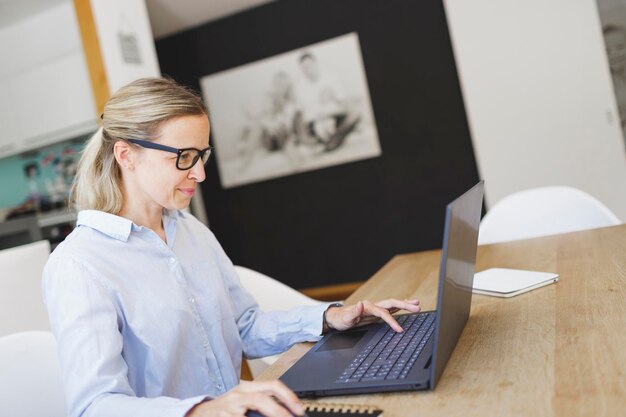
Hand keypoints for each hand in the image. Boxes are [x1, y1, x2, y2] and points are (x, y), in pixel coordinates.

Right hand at [186, 380, 303, 416]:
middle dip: (279, 410)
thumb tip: (285, 411)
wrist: (198, 413)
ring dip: (269, 415)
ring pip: (252, 405)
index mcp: (248, 388)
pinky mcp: (221, 416)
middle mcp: (238, 394)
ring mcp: (228, 406)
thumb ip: (262, 404)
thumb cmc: (225, 409)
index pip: (272, 385)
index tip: (299, 409)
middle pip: (262, 398)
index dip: (288, 396)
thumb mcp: (243, 401)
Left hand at [325, 299, 420, 332]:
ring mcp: (375, 309)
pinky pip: (389, 309)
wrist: (336, 318)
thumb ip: (353, 311)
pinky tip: (405, 306)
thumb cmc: (340, 319)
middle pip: (392, 304)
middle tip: (418, 307)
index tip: (399, 329)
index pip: (383, 313)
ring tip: (417, 303)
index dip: (392, 321)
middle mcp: (373, 306)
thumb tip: (361, 303)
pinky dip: (398, 308)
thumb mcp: (345, 318)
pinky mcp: (375, 313)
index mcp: (367, 307)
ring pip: (392, 305)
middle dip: (405, 305)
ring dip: (404, 304)